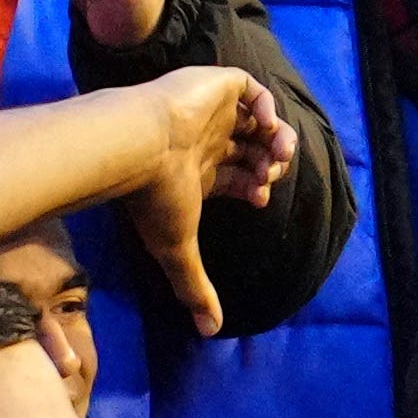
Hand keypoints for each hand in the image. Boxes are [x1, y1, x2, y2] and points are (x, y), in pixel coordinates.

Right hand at [112, 70, 293, 336]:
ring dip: (277, 137)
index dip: (258, 186)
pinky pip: (252, 88)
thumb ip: (194, 287)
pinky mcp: (216, 85)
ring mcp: (211, 111)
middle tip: (269, 175)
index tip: (260, 198)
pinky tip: (266, 127)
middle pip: (252, 148)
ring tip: (279, 152)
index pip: (239, 175)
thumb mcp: (178, 250)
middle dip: (269, 164)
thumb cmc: (154, 196)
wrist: (138, 145)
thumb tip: (209, 332)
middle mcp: (206, 140)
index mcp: (199, 170)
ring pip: (258, 119)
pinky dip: (268, 106)